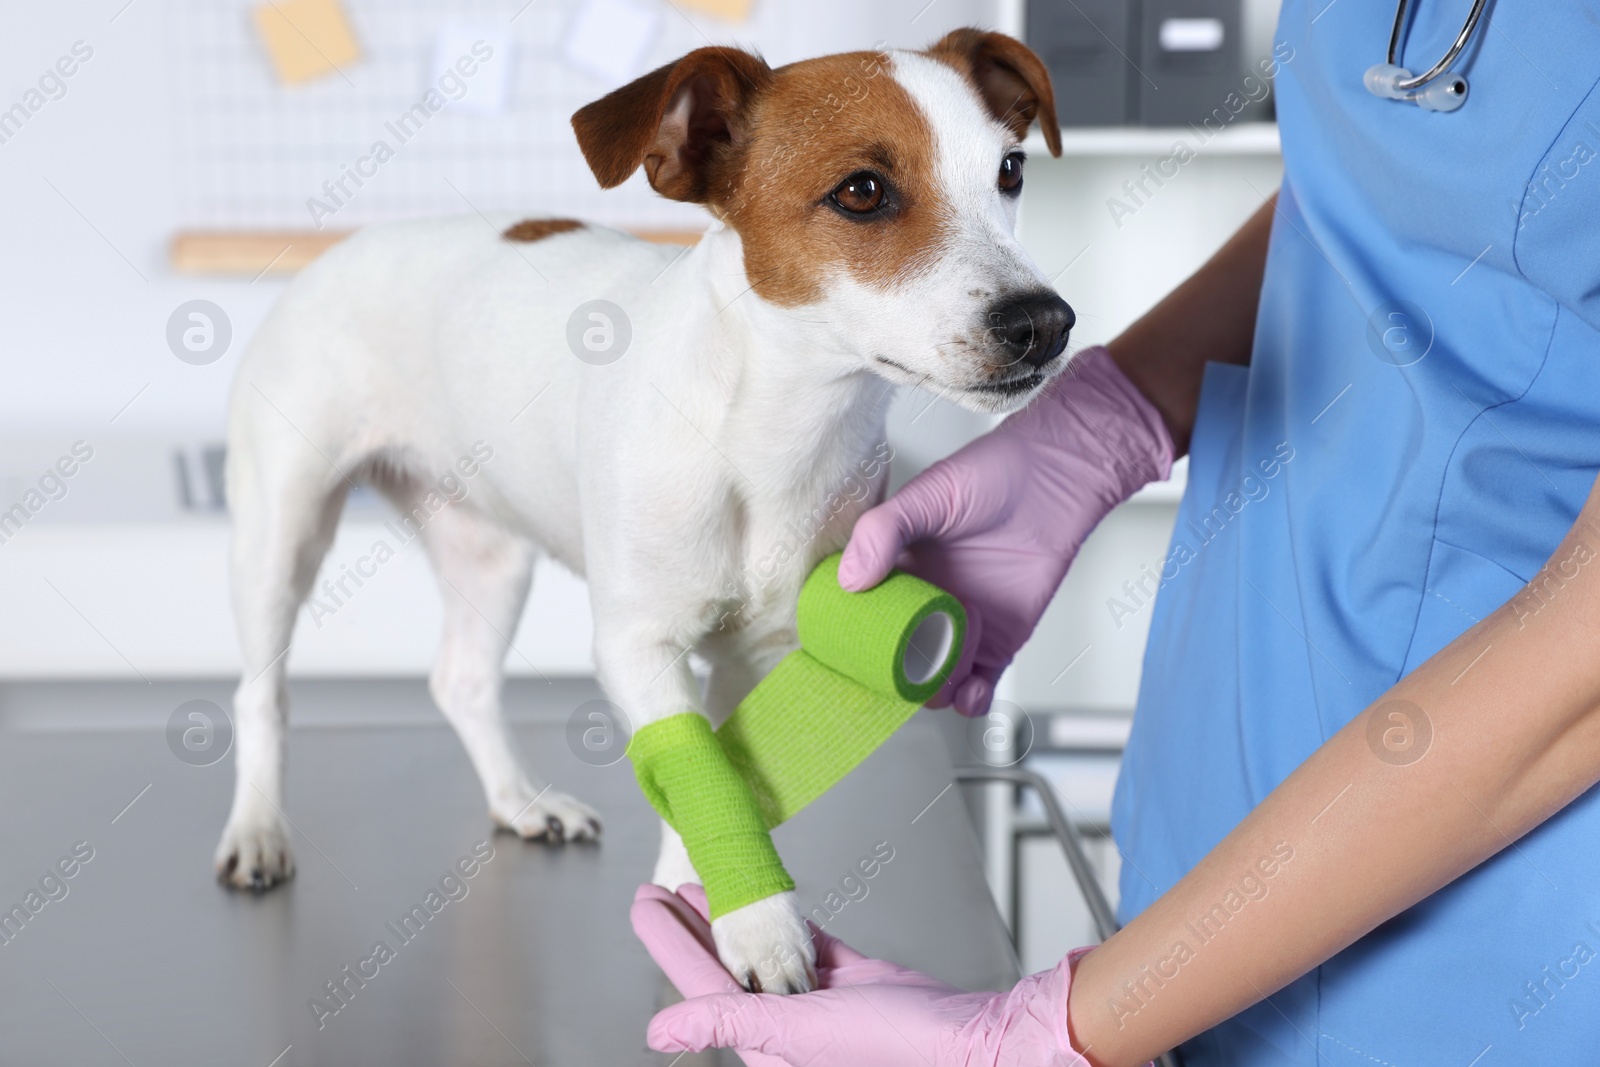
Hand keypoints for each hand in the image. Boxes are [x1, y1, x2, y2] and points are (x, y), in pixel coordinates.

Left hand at [632, 882, 1092, 1066]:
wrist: (972, 1037)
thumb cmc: (895, 1046)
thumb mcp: (797, 1033)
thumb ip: (727, 1022)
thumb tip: (659, 1030)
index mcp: (768, 1046)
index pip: (702, 985)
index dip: (668, 940)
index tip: (642, 902)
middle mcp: (788, 1028)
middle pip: (726, 966)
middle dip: (691, 926)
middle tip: (657, 887)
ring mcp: (821, 1004)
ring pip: (763, 952)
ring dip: (733, 917)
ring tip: (700, 884)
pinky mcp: (854, 982)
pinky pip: (810, 947)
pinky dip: (790, 925)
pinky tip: (770, 902)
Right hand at [839, 347, 1172, 714]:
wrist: (1058, 480)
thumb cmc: (993, 475)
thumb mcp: (927, 495)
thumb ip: (883, 532)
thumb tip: (850, 581)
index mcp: (898, 571)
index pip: (863, 614)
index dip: (853, 639)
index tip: (846, 654)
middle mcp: (926, 603)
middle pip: (897, 657)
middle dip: (895, 676)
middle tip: (899, 674)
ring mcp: (962, 624)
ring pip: (936, 678)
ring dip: (933, 692)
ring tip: (940, 681)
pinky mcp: (1000, 639)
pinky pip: (981, 682)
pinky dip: (972, 699)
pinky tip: (970, 691)